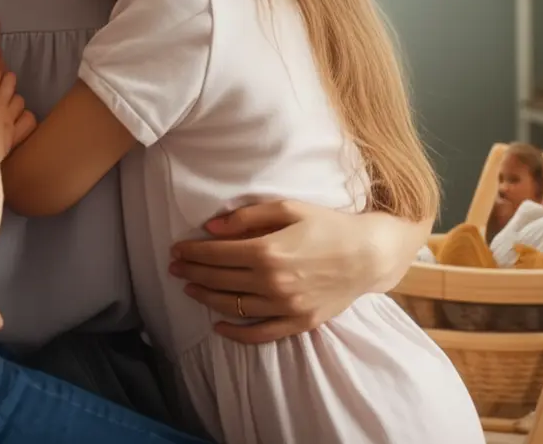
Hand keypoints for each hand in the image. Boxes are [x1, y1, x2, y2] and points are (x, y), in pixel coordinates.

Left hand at [169, 201, 423, 343]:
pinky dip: (236, 333)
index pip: (217, 254)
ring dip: (206, 298)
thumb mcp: (288, 208)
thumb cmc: (328, 225)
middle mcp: (273, 282)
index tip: (176, 249)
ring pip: (234, 307)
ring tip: (189, 289)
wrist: (368, 254)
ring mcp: (286, 307)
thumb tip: (211, 227)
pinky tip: (218, 326)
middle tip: (174, 267)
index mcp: (268, 250)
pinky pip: (260, 334)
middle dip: (192, 273)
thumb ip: (247, 217)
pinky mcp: (299, 322)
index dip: (193, 252)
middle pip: (220, 280)